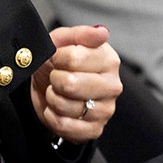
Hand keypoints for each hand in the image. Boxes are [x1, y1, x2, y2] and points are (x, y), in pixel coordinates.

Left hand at [30, 24, 122, 144]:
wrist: (50, 89)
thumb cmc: (60, 63)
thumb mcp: (64, 41)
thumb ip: (81, 33)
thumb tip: (102, 32)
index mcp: (109, 60)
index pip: (74, 58)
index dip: (57, 58)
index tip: (58, 59)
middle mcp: (113, 86)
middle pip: (70, 84)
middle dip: (54, 80)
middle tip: (56, 77)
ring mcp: (106, 110)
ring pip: (66, 106)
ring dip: (52, 99)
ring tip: (57, 92)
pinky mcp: (95, 130)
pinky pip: (64, 125)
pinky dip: (52, 117)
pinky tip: (56, 109)